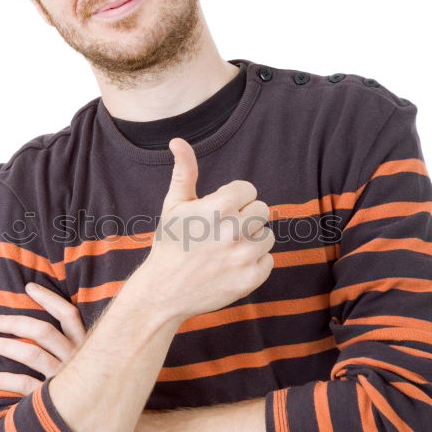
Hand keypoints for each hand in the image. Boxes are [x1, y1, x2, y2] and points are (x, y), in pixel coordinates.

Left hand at [0, 282, 86, 394]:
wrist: (105, 429)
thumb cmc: (95, 392)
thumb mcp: (93, 364)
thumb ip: (76, 347)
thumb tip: (51, 329)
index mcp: (87, 347)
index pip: (68, 314)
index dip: (49, 299)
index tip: (29, 287)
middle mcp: (78, 360)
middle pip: (43, 331)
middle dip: (16, 323)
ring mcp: (66, 380)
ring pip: (31, 354)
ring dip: (5, 346)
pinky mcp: (54, 401)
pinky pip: (24, 385)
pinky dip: (3, 380)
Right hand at [141, 137, 275, 321]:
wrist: (164, 291)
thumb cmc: (169, 244)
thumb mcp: (174, 205)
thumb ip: (184, 171)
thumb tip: (178, 140)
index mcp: (219, 207)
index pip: (249, 190)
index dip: (233, 200)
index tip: (217, 213)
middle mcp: (235, 231)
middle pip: (262, 210)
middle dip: (244, 218)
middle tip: (222, 232)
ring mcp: (245, 257)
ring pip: (266, 236)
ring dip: (250, 240)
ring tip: (225, 250)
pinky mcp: (252, 278)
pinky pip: (268, 260)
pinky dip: (253, 263)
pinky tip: (230, 267)